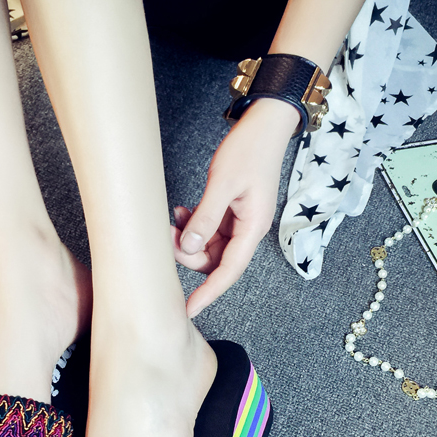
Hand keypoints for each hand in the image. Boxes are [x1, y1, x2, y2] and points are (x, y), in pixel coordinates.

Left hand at [172, 98, 299, 317]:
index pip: (228, 271)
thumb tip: (190, 247)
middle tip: (170, 234)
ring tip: (175, 219)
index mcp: (252, 228)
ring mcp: (239, 222)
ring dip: (188, 239)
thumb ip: (206, 218)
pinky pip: (209, 231)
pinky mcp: (231, 212)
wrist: (265, 126)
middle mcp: (248, 230)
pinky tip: (182, 212)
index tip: (189, 310)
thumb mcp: (223, 184)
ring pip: (209, 247)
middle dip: (190, 254)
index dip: (208, 293)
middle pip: (215, 261)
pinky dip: (193, 226)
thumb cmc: (250, 150)